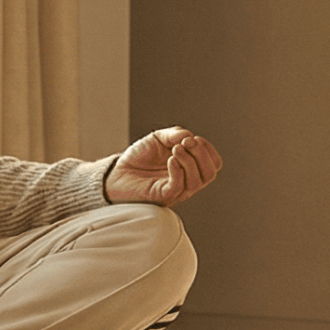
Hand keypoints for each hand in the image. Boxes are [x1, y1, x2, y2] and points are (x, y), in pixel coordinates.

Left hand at [104, 127, 221, 206]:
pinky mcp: (162, 196)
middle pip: (210, 174)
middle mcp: (186, 181)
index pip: (213, 164)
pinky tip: (170, 159)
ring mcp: (176, 191)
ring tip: (174, 148)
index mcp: (189, 168)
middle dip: (202, 154)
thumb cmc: (138, 158)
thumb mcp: (158, 138)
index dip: (208, 150)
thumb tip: (190, 136)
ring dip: (189, 160)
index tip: (194, 138)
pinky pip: (178, 186)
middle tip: (186, 142)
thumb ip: (175, 134)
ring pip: (197, 181)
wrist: (116, 172)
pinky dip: (178, 170)